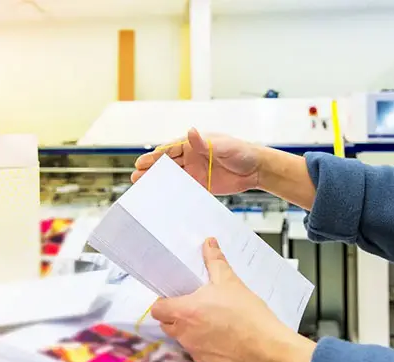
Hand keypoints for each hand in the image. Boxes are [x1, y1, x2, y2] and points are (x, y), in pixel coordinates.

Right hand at [131, 128, 262, 194]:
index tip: (142, 162)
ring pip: (173, 177)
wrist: (257, 169)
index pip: (170, 150)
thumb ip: (205, 143)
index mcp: (194, 144)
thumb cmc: (242, 151)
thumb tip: (190, 132)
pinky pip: (185, 189)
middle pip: (167, 164)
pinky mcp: (203, 185)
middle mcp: (192, 157)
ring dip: (158, 181)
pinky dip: (174, 193)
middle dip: (151, 170)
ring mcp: (196, 172)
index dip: (155, 156)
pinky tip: (162, 198)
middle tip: (135, 177)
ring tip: (142, 187)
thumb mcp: (223, 146)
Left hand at [151, 238, 314, 361]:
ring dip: (190, 330)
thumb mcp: (231, 281)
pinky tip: (222, 337)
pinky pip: (196, 352)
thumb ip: (215, 261)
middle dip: (176, 315)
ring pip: (181, 338)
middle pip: (166, 324)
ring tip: (213, 320)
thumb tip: (209, 243)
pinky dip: (204, 345)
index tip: (176, 297)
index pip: (157, 309)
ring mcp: (194, 350)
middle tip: (195, 306)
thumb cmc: (249, 315)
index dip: (164, 302)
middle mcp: (185, 333)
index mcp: (186, 311)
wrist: (267, 347)